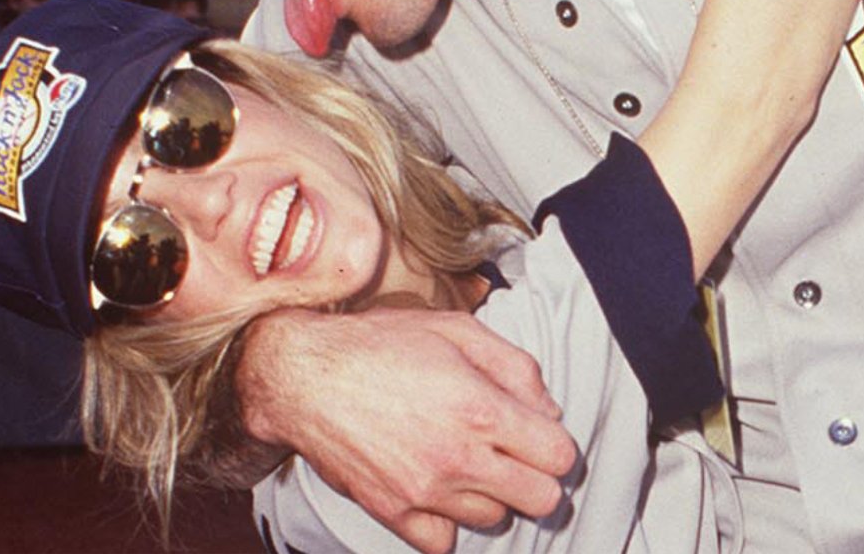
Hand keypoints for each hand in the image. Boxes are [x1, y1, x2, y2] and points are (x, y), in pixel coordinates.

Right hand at [238, 308, 574, 553]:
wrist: (303, 375)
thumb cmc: (378, 345)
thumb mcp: (458, 330)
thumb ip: (516, 368)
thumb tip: (548, 410)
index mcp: (482, 410)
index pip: (559, 458)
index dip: (555, 444)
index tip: (539, 435)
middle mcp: (458, 457)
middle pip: (540, 500)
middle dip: (536, 476)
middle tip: (513, 454)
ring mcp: (425, 491)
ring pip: (495, 518)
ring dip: (491, 494)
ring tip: (465, 460)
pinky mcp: (393, 511)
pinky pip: (443, 541)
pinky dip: (447, 520)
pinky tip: (439, 488)